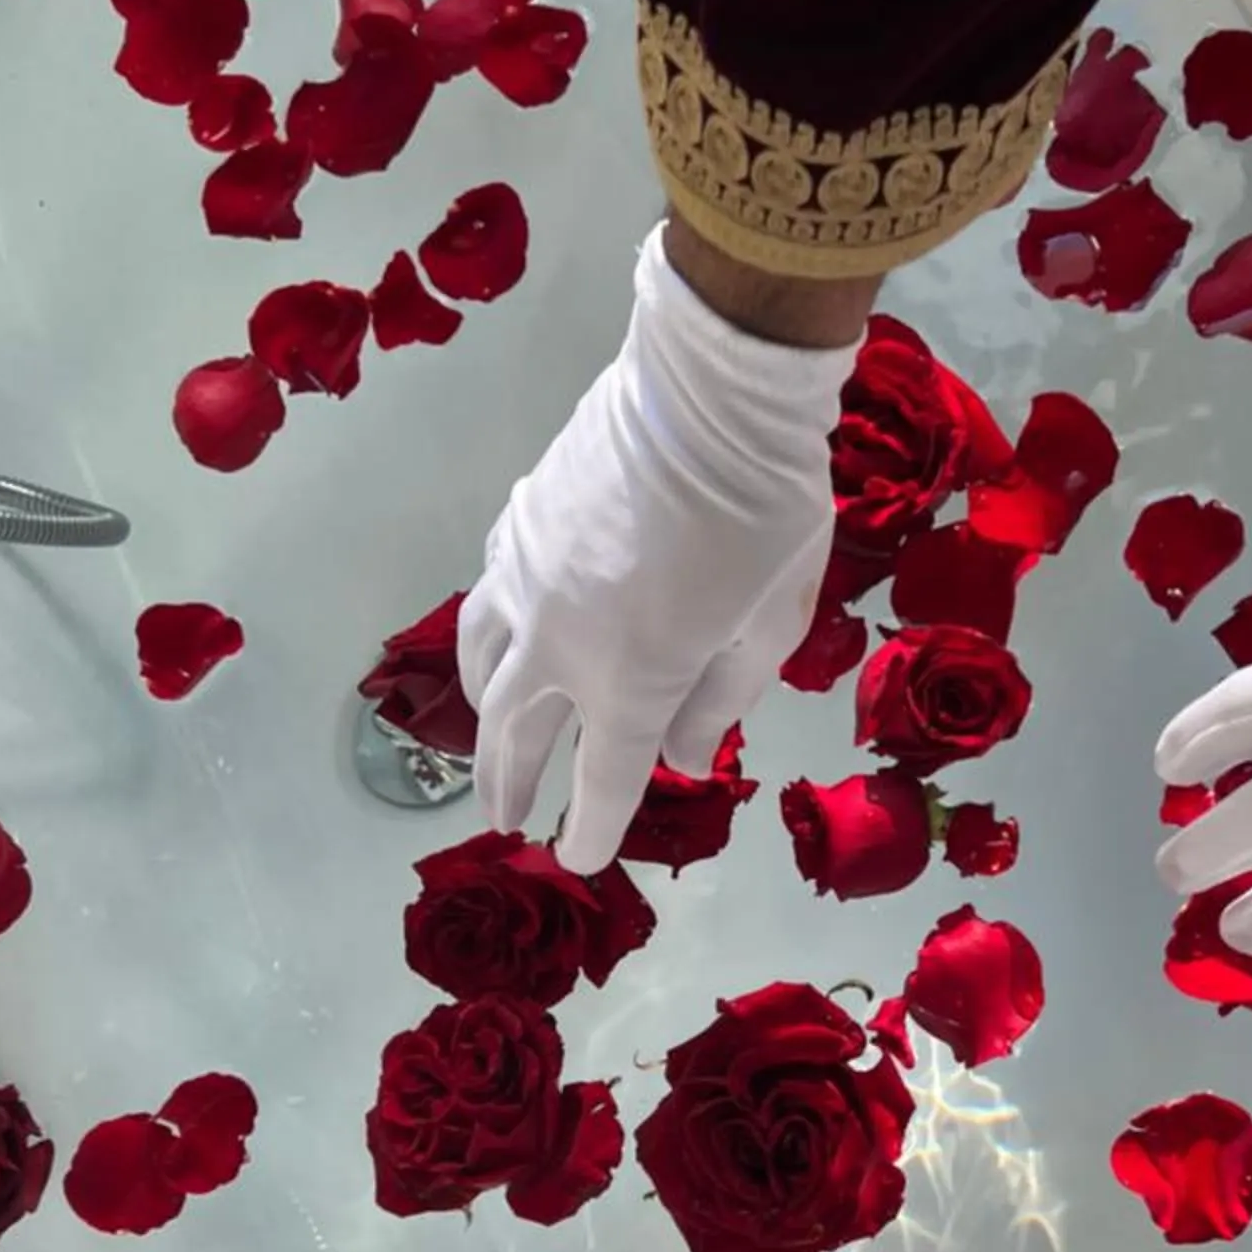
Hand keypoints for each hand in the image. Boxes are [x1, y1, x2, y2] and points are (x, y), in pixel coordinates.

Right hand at [458, 225, 857, 872]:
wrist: (710, 393)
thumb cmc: (764, 512)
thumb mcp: (771, 625)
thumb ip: (722, 700)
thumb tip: (681, 755)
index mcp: (630, 681)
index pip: (602, 782)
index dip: (590, 830)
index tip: (578, 859)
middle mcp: (558, 644)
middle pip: (520, 734)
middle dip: (512, 786)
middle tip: (505, 821)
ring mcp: (525, 582)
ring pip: (481, 666)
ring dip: (482, 717)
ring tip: (488, 739)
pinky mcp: (515, 528)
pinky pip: (486, 599)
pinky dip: (485, 637)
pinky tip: (496, 639)